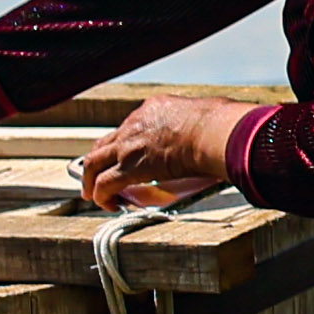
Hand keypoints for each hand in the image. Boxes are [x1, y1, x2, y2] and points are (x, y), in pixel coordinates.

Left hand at [72, 93, 249, 207]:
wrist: (213, 131)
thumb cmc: (220, 123)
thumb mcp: (206, 114)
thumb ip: (203, 124)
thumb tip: (222, 128)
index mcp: (153, 109)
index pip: (130, 127)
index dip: (125, 144)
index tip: (129, 157)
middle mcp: (135, 124)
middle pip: (105, 143)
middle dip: (98, 161)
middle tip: (97, 175)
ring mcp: (129, 146)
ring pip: (94, 162)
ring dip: (90, 180)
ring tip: (92, 194)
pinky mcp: (129, 168)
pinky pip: (104, 184)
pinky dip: (101, 195)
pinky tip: (106, 204)